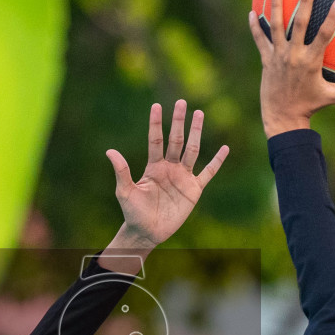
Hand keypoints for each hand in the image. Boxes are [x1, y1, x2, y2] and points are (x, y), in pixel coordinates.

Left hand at [103, 99, 228, 254]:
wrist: (147, 232)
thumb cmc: (133, 212)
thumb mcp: (125, 191)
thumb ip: (122, 171)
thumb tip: (110, 151)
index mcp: (153, 166)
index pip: (156, 139)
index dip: (156, 123)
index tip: (156, 105)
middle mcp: (169, 168)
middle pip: (176, 140)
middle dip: (179, 121)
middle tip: (182, 102)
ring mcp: (183, 177)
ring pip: (192, 150)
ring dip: (196, 133)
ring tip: (199, 114)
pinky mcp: (194, 190)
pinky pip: (208, 173)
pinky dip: (217, 161)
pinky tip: (225, 148)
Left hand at [249, 0, 334, 137]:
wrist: (282, 118)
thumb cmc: (310, 106)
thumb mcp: (333, 96)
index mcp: (311, 61)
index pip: (323, 35)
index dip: (332, 18)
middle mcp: (294, 55)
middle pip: (299, 23)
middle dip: (304, 2)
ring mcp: (278, 56)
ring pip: (276, 26)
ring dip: (275, 6)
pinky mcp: (266, 60)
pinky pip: (259, 40)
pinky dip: (255, 26)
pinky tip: (252, 11)